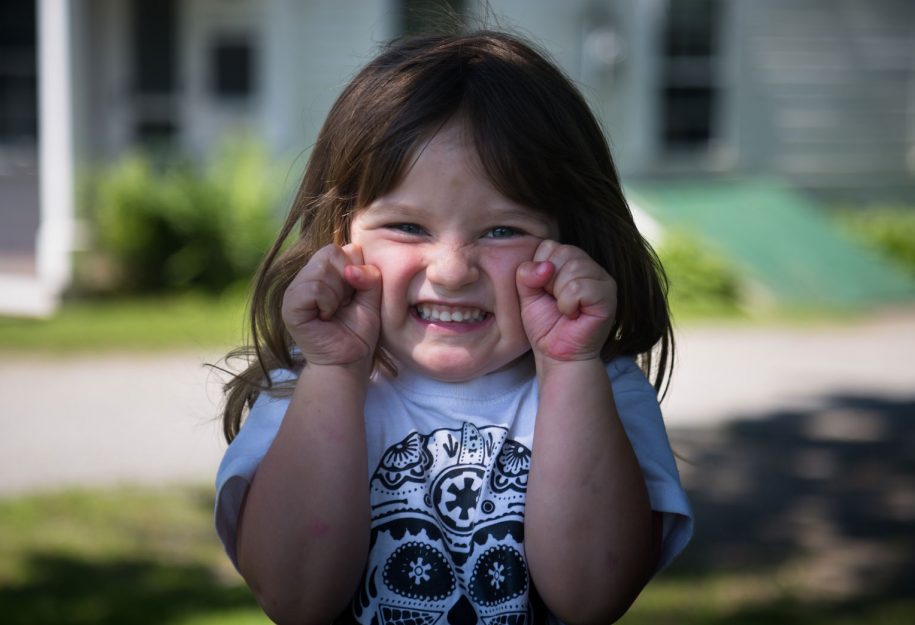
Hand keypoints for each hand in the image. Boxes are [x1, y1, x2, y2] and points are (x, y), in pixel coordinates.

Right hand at [282, 243, 381, 367]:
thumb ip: (370, 275)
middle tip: (345, 303)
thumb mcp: (373, 299)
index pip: (342, 248)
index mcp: (325, 271)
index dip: (356, 269)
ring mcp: (295, 290)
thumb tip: (351, 264)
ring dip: (337, 294)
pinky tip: (326, 317)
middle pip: (330, 253)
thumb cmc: (359, 332)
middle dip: (347, 280)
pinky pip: (313, 288)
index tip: (356, 294)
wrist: (348, 362)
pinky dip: (327, 302)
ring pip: (321, 269)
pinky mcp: (289, 305)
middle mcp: (307, 276)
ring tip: (335, 312)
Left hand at [516, 240, 616, 362]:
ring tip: (564, 309)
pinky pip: (579, 287)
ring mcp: (602, 279)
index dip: (538, 270)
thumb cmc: (544, 324)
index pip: (549, 246)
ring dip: (559, 294)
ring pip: (573, 268)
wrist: (556, 354)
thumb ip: (527, 273)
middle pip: (563, 252)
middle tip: (555, 302)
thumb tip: (545, 266)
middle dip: (549, 282)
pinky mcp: (608, 296)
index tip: (543, 292)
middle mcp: (590, 266)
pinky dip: (568, 304)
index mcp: (571, 261)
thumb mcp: (527, 295)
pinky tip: (573, 315)